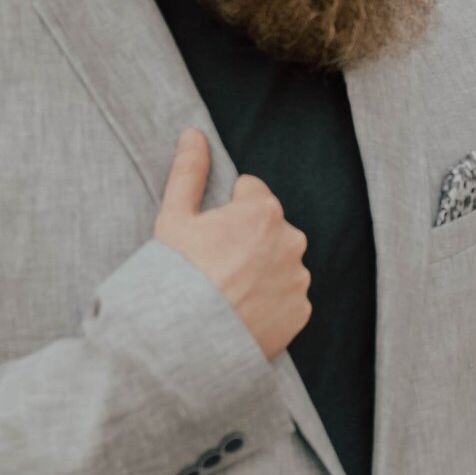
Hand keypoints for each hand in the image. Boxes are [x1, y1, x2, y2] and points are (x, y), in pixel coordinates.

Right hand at [154, 128, 310, 361]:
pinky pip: (287, 297)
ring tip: (227, 292)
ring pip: (280, 263)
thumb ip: (189, 171)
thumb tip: (193, 133)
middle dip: (249, 239)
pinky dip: (270, 302)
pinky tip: (242, 312)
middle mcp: (291, 240)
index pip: (251, 192)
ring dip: (262, 270)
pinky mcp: (301, 312)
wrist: (186, 341)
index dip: (227, 210)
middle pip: (269, 228)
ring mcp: (298, 278)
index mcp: (263, 210)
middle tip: (215, 266)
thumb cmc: (176, 275)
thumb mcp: (174, 218)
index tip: (209, 234)